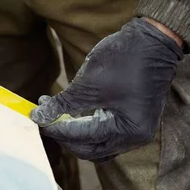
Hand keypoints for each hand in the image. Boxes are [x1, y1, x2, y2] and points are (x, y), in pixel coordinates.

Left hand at [30, 18, 182, 161]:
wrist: (152, 40)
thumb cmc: (123, 60)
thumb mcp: (88, 84)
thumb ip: (63, 104)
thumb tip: (38, 117)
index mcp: (127, 131)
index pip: (83, 138)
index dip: (56, 129)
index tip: (36, 117)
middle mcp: (134, 137)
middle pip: (90, 149)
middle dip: (64, 135)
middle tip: (44, 118)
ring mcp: (135, 130)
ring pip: (96, 144)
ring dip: (74, 132)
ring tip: (54, 113)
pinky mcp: (131, 120)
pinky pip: (105, 133)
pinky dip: (86, 126)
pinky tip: (70, 111)